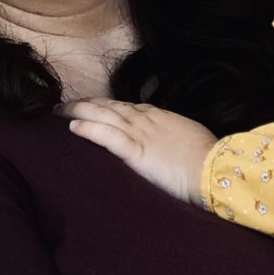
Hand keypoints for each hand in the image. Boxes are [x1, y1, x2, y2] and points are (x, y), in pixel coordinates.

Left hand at [66, 100, 215, 204]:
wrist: (214, 171)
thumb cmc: (208, 161)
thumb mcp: (191, 141)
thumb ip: (175, 140)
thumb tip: (171, 145)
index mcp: (161, 118)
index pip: (128, 107)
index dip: (107, 106)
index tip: (93, 106)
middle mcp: (147, 120)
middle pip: (110, 106)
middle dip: (87, 103)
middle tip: (65, 103)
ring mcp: (140, 133)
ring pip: (103, 115)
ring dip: (79, 111)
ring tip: (59, 111)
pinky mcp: (135, 151)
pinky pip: (106, 135)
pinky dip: (88, 129)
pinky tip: (72, 127)